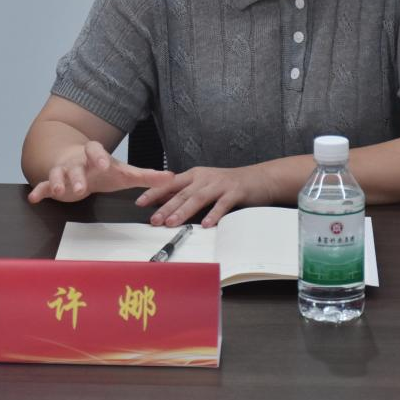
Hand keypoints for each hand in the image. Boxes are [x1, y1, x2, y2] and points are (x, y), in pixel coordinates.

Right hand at [27, 140, 173, 202]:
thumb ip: (147, 176)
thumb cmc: (103, 168)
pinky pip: (44, 184)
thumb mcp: (125, 172)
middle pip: (76, 164)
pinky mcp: (54, 182)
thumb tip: (171, 177)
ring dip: (58, 182)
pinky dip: (39, 191)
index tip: (105, 164)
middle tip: (82, 186)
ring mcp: (64, 170)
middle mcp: (78, 160)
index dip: (100, 156)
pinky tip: (34, 198)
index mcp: (96, 155)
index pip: (97, 150)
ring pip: (59, 173)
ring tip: (60, 192)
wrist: (78, 161)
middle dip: (78, 175)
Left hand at [135, 166, 275, 227]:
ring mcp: (220, 185)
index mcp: (195, 175)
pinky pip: (222, 205)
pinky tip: (206, 224)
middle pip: (182, 193)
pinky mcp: (235, 192)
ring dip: (184, 211)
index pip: (170, 183)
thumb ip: (186, 192)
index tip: (140, 202)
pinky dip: (213, 214)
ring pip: (198, 198)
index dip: (155, 192)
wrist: (259, 178)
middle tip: (154, 219)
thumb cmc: (229, 184)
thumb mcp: (205, 184)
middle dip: (166, 207)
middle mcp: (205, 178)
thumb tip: (164, 203)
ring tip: (172, 223)